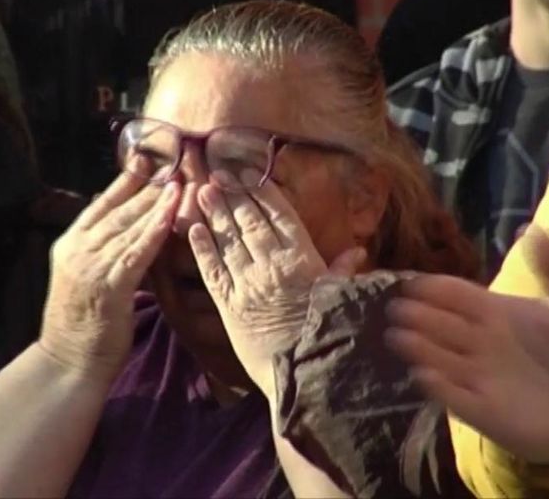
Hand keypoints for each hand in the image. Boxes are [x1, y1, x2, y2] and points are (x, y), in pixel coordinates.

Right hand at [40, 164, 180, 381]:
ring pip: (129, 227)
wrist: (69, 363)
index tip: (148, 159)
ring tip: (180, 182)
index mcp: (70, 244)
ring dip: (157, 204)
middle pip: (118, 209)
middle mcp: (78, 249)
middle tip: (174, 163)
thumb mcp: (86, 277)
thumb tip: (118, 224)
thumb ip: (100, 250)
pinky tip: (170, 216)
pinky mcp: (108, 286)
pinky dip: (154, 232)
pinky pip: (136, 253)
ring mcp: (91, 266)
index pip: (101, 203)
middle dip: (148, 186)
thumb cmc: (84, 325)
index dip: (126, 180)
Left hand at [188, 177, 364, 399]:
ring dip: (214, 212)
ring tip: (202, 190)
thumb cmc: (328, 337)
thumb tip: (357, 250)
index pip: (280, 216)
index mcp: (302, 260)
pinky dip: (201, 247)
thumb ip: (342, 272)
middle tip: (218, 174)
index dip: (263, 192)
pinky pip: (211, 270)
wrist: (306, 375)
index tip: (249, 174)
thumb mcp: (341, 299)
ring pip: (228, 239)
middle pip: (250, 221)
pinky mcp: (228, 306)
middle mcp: (272, 266)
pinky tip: (191, 228)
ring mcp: (248, 284)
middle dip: (233, 195)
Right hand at [387, 229, 548, 463]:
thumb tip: (528, 226)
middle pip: (440, 325)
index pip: (455, 294)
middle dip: (417, 316)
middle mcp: (480, 343)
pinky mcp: (485, 412)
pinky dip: (440, 388)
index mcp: (495, 313)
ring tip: (400, 338)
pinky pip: (457, 399)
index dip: (433, 287)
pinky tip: (425, 376)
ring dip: (419, 349)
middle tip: (396, 308)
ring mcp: (479, 378)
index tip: (411, 282)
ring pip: (440, 359)